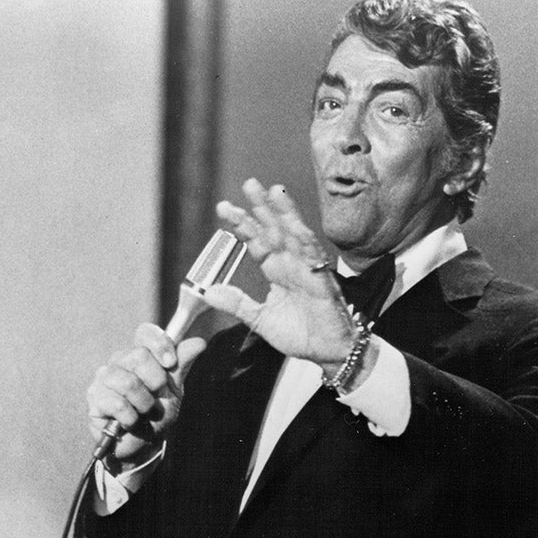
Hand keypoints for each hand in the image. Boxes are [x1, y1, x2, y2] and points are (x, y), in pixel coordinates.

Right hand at [87, 326, 206, 463]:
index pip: (145, 333)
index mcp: (139, 355)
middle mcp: (119, 361)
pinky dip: (131, 418)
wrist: (142, 444)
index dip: (159, 344)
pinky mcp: (95, 398)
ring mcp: (104, 378)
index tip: (171, 363)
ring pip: (128, 382)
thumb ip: (182, 365)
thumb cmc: (156, 414)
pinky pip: (117, 404)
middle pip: (139, 356)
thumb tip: (200, 342)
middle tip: (155, 399)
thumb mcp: (173, 390)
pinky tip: (130, 423)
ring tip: (143, 413)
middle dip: (156, 383)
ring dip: (144, 404)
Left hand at [205, 179, 357, 366]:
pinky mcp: (322, 280)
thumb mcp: (260, 319)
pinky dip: (304, 239)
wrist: (327, 352)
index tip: (225, 209)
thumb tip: (210, 291)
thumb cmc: (301, 335)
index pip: (257, 241)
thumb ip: (237, 303)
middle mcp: (291, 264)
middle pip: (275, 229)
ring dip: (284, 214)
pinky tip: (294, 224)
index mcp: (277, 270)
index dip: (243, 225)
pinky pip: (313, 256)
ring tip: (274, 191)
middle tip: (248, 185)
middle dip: (261, 207)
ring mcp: (307, 269)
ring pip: (294, 234)